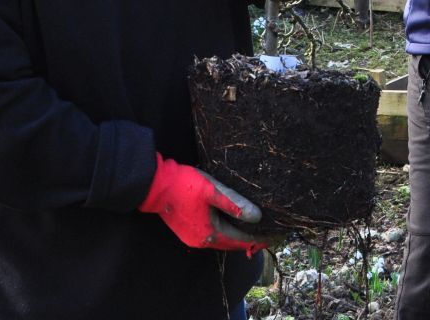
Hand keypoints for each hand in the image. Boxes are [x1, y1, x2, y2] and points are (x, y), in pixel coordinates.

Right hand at [140, 154, 265, 254]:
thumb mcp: (213, 191)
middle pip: (232, 244)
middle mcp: (202, 241)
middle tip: (268, 232)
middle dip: (250, 239)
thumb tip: (258, 216)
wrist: (154, 186)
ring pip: (222, 240)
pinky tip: (232, 222)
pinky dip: (226, 231)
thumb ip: (235, 204)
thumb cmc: (184, 186)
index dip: (259, 239)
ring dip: (238, 236)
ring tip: (254, 228)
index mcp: (210, 234)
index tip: (275, 236)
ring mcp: (192, 237)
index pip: (241, 241)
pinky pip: (213, 235)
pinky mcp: (187, 230)